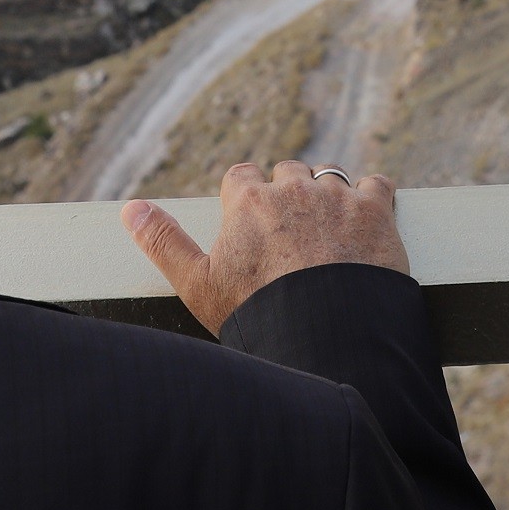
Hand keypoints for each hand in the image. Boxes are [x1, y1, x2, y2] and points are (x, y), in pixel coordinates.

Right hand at [122, 160, 409, 333]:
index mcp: (248, 198)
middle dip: (288, 197)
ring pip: (331, 179)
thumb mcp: (197, 284)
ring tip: (328, 237)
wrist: (326, 335)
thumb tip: (130, 209)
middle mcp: (294, 187)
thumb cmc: (257, 312)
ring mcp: (338, 196)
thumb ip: (163, 241)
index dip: (244, 200)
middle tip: (290, 238)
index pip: (241, 176)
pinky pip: (378, 186)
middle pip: (288, 174)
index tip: (250, 226)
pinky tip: (367, 225)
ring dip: (328, 200)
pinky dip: (372, 201)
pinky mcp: (377, 210)